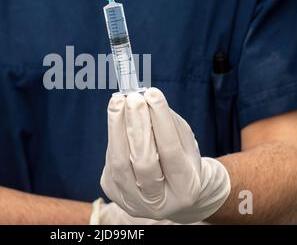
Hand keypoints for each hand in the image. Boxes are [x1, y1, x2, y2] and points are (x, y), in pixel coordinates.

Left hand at [100, 88, 229, 223]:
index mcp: (185, 189)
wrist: (171, 192)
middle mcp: (159, 203)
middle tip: (134, 97)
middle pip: (144, 162)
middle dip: (137, 125)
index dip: (161, 121)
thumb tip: (146, 97)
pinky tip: (117, 118)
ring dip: (117, 128)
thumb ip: (168, 123)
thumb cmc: (181, 159)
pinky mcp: (115, 194)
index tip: (152, 94)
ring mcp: (134, 203)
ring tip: (118, 101)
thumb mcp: (184, 143)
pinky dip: (114, 137)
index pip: (171, 152)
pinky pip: (111, 163)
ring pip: (120, 164)